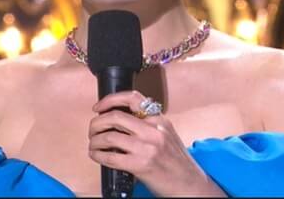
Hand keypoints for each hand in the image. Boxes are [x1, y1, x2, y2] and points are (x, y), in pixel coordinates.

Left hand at [87, 90, 225, 196]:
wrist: (190, 185)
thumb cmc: (178, 163)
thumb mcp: (168, 135)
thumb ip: (149, 126)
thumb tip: (120, 122)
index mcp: (159, 120)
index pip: (132, 98)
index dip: (110, 99)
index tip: (99, 107)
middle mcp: (153, 130)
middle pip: (115, 116)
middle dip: (97, 122)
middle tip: (93, 129)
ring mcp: (147, 147)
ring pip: (109, 136)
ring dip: (95, 140)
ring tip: (93, 144)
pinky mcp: (140, 165)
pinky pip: (110, 156)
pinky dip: (98, 155)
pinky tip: (96, 156)